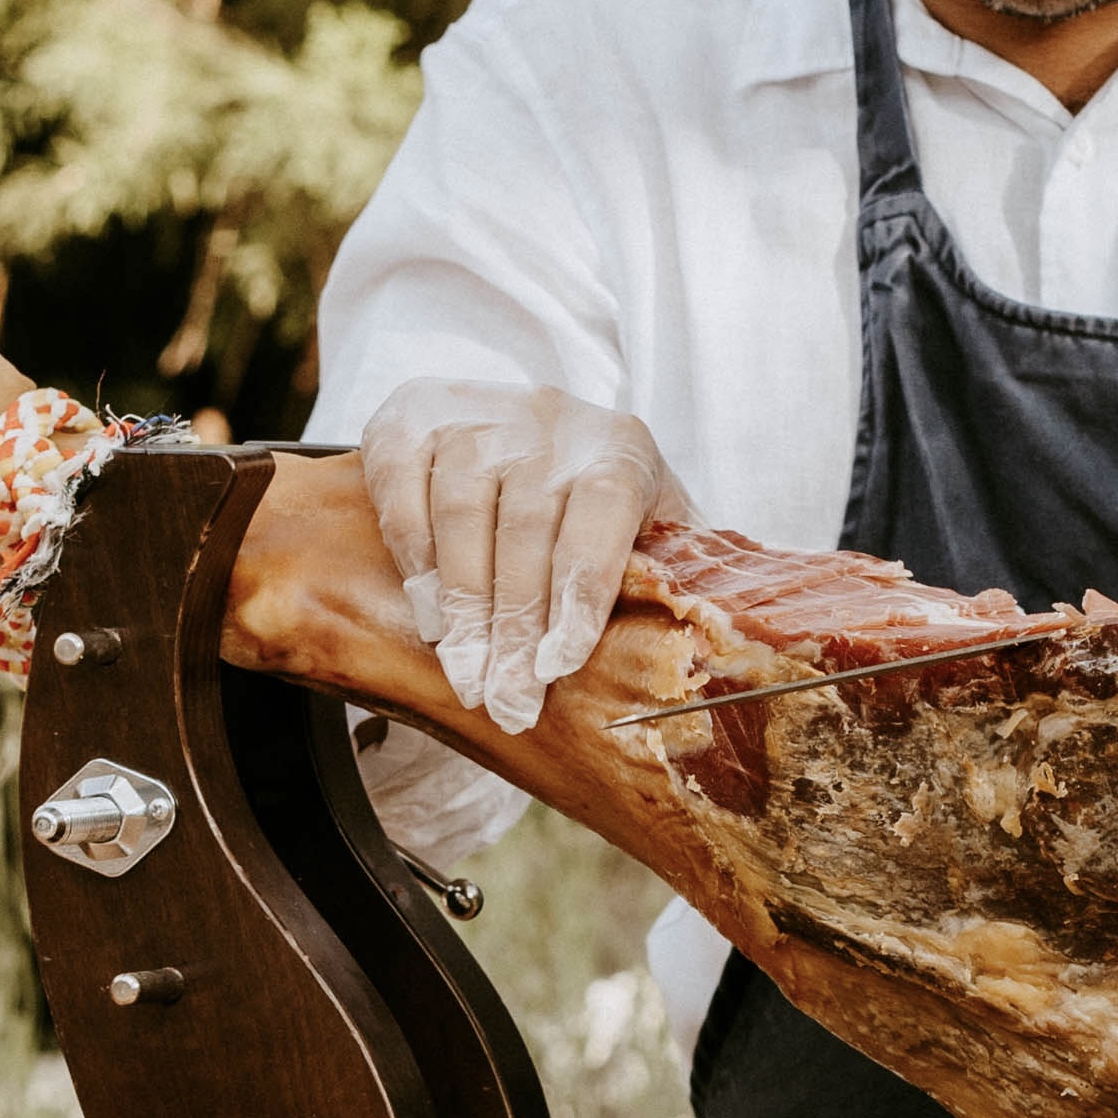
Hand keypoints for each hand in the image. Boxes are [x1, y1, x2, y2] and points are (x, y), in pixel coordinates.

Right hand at [358, 381, 684, 735]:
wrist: (518, 429)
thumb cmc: (596, 504)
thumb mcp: (649, 526)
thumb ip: (675, 575)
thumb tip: (714, 646)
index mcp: (620, 447)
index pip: (601, 516)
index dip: (579, 593)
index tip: (558, 666)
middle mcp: (550, 419)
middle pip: (528, 528)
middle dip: (514, 629)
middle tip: (507, 703)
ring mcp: (477, 413)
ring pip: (463, 512)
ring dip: (462, 605)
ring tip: (467, 675)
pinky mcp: (411, 416)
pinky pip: (403, 488)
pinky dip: (413, 556)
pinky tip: (429, 615)